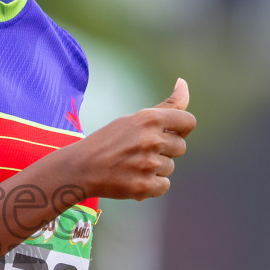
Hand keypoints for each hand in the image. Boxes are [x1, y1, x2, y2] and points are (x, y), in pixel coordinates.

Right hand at [66, 78, 194, 200]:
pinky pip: (164, 185)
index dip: (181, 129)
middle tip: (140, 151)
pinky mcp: (144, 186)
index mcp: (149, 119)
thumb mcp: (135, 119)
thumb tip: (183, 82)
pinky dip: (151, 186)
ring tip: (132, 165)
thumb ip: (166, 106)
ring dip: (155, 168)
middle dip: (165, 150)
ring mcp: (148, 165)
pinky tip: (133, 179)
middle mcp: (151, 140)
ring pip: (170, 167)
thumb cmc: (110, 141)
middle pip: (181, 147)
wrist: (80, 168)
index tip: (166, 133)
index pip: (189, 122)